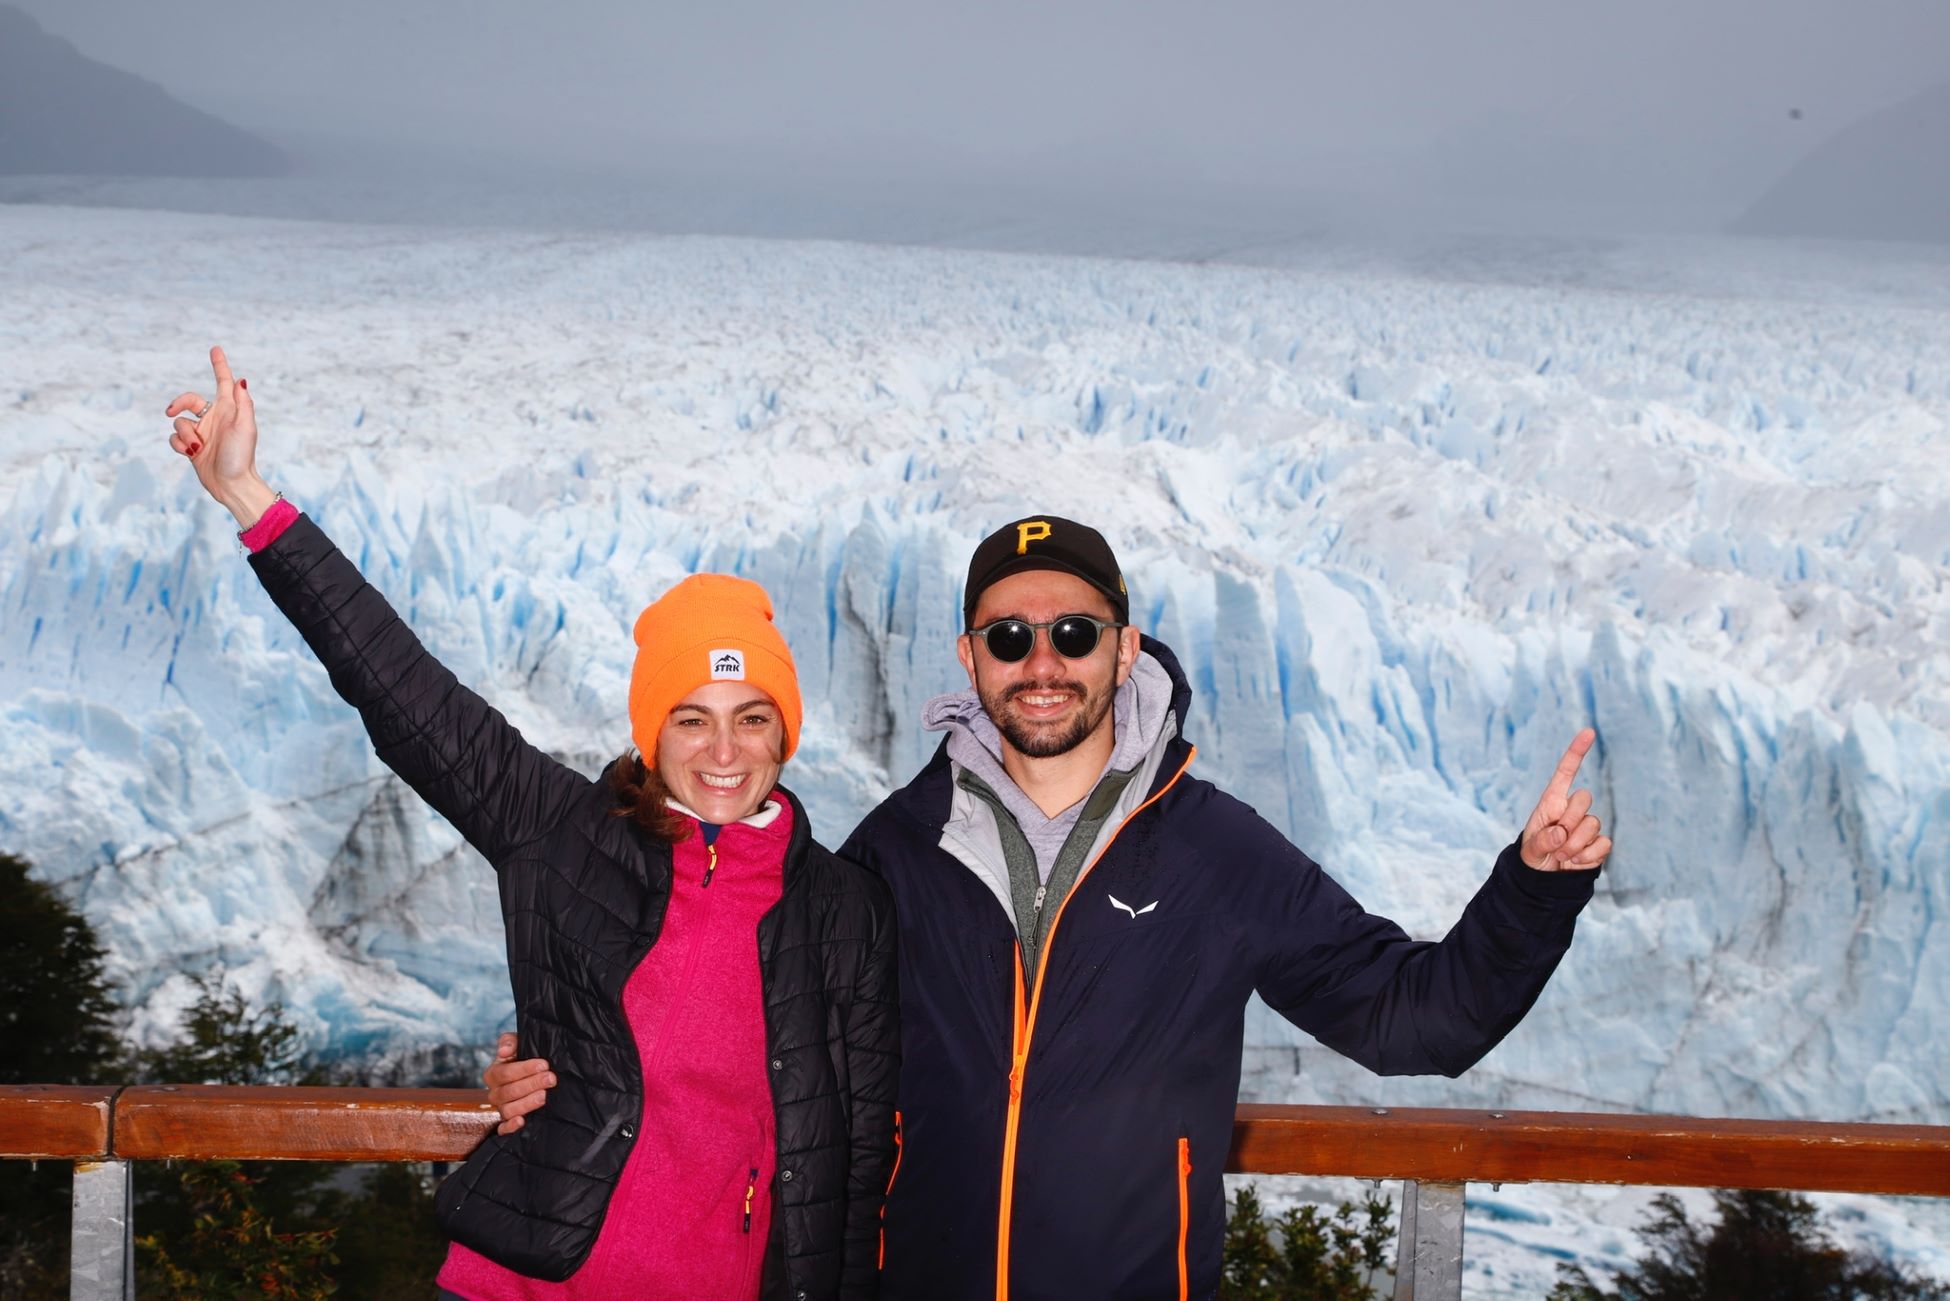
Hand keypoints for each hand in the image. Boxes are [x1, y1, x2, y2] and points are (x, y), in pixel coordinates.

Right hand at [167, 344, 276, 527]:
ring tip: (198, 448)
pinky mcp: (191, 447)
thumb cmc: (241, 456)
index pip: (222, 382)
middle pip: (189, 400)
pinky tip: (191, 453)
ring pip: (179, 422)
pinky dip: (180, 444)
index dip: (219, 365)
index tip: (215, 349)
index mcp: (229, 410)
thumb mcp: (245, 428)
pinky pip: (175, 438)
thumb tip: (240, 380)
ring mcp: (202, 433)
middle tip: (171, 411)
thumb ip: (242, 403)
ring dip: (185, 434)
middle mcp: (214, 418)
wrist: (231, 485)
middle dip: (178, 403)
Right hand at [484, 1031, 556, 1134]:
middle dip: (531, 1084)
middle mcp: (494, 1093)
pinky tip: (521, 1121)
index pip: (505, 1073)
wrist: (536, 1072)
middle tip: (550, 1079)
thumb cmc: (525, 1056)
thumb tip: (503, 1052)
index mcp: (494, 1074)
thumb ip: (509, 1042)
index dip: (524, 1069)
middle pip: (508, 1092)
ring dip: (526, 1103)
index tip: (544, 1065)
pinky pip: (503, 1128)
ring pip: (508, 1110)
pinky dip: (510, 1127)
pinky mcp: (507, 1122)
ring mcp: (501, 1108)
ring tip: (544, 1096)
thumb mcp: (518, 1044)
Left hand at [1520, 729, 1611, 870]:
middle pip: (1584, 798)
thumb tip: (1560, 834)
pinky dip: (1588, 857)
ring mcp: (1587, 826)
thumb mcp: (1529, 850)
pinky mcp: (1599, 844)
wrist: (1544, 880)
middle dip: (1569, 821)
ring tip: (1561, 856)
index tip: (1589, 732)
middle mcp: (1571, 810)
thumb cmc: (1534, 857)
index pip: (1566, 772)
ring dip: (1575, 845)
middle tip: (1555, 842)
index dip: (1577, 752)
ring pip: (1594, 824)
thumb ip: (1541, 841)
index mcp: (1552, 802)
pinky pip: (1604, 844)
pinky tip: (1575, 862)